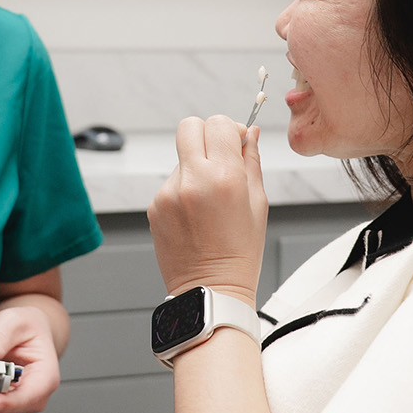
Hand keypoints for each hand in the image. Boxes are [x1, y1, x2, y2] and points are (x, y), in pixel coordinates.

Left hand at [148, 116, 268, 301]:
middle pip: (189, 126)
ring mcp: (169, 193)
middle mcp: (192, 180)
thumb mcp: (258, 204)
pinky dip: (183, 190)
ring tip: (209, 202)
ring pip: (181, 158)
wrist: (210, 289)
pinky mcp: (155, 206)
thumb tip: (252, 134)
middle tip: (218, 156)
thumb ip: (252, 161)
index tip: (236, 143)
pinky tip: (195, 215)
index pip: (218, 123)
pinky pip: (171, 183)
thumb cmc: (239, 253)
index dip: (230, 129)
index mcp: (224, 177)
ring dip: (195, 168)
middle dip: (205, 134)